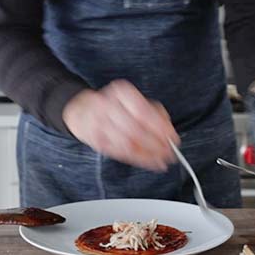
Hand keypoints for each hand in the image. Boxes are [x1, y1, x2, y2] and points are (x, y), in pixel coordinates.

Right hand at [63, 79, 179, 171]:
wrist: (81, 111)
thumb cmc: (114, 105)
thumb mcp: (133, 99)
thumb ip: (154, 112)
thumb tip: (169, 133)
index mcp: (120, 92)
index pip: (143, 112)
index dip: (160, 128)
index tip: (173, 138)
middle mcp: (107, 107)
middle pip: (136, 130)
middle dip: (156, 145)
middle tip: (170, 153)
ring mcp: (99, 125)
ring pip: (128, 144)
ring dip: (148, 155)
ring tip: (162, 161)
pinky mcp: (97, 142)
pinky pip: (121, 153)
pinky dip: (138, 160)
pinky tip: (150, 163)